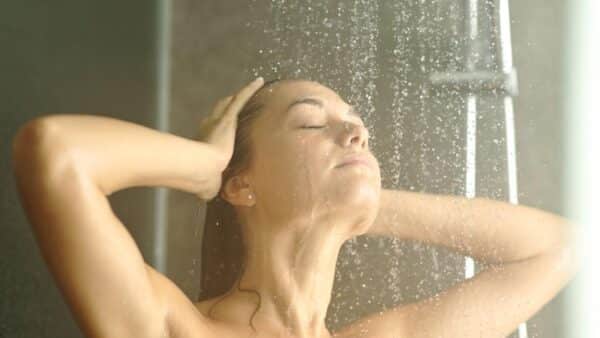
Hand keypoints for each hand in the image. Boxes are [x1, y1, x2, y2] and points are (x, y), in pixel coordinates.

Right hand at [194, 77, 264, 199]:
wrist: (203, 170)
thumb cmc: (203, 180)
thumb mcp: (208, 184)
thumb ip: (210, 187)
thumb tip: (208, 199)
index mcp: (203, 142)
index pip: (210, 130)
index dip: (214, 126)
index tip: (219, 126)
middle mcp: (208, 126)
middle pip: (218, 112)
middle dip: (225, 107)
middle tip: (233, 102)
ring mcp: (218, 121)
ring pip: (229, 103)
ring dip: (238, 96)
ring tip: (250, 89)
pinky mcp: (228, 118)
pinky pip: (241, 99)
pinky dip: (249, 89)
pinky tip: (259, 81)